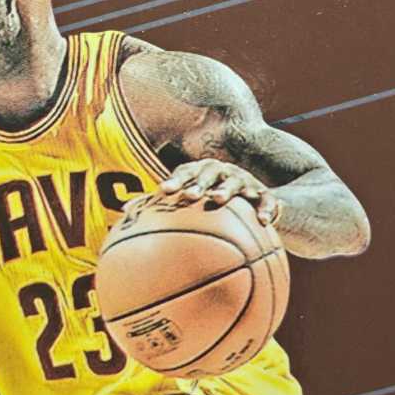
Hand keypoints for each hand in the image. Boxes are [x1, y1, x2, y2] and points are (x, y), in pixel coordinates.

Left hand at [151, 161, 281, 227]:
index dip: (176, 180)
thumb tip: (126, 211)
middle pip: (210, 173)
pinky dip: (266, 210)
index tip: (164, 191)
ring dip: (227, 190)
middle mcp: (223, 173)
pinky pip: (268, 202)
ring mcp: (245, 182)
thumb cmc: (214, 202)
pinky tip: (263, 222)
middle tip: (189, 195)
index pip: (187, 173)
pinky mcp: (264, 195)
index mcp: (203, 173)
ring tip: (218, 199)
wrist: (255, 201)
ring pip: (236, 183)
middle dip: (199, 182)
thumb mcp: (194, 200)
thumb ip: (165, 206)